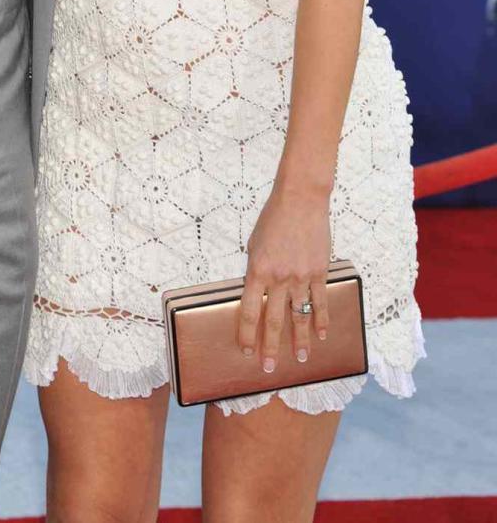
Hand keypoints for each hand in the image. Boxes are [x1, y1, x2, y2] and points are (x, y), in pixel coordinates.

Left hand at [236, 185, 330, 373]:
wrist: (300, 201)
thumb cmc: (272, 219)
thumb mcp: (254, 245)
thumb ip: (256, 271)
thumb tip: (258, 293)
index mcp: (257, 270)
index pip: (248, 311)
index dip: (246, 334)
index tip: (246, 351)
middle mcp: (278, 278)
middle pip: (273, 320)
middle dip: (270, 347)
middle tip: (269, 369)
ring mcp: (301, 277)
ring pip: (300, 316)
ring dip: (300, 340)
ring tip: (302, 359)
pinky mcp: (319, 272)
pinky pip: (320, 302)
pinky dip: (321, 320)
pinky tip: (322, 335)